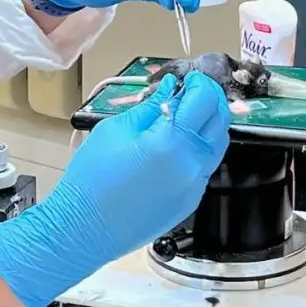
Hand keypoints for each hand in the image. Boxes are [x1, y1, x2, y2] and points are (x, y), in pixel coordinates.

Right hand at [0, 72, 230, 306]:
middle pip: (220, 121)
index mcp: (172, 141)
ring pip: (217, 145)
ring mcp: (195, 185)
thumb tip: (170, 89)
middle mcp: (192, 164)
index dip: (200, 83)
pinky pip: (205, 166)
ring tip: (187, 113)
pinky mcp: (191, 201)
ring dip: (209, 124)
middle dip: (211, 99)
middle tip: (193, 89)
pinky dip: (199, 148)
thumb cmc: (93, 176)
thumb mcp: (116, 129)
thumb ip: (150, 108)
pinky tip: (177, 143)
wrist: (85, 229)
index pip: (204, 100)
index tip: (190, 77)